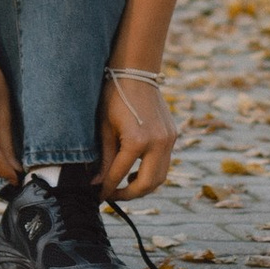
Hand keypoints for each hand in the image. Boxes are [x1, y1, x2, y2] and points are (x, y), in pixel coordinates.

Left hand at [100, 69, 177, 200]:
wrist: (136, 72)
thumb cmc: (114, 96)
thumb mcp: (105, 127)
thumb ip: (104, 157)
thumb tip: (97, 182)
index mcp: (137, 141)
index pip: (119, 174)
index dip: (107, 188)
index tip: (98, 196)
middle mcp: (157, 143)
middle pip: (147, 184)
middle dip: (129, 194)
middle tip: (113, 195)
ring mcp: (168, 140)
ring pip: (160, 177)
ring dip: (143, 186)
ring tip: (125, 184)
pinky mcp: (172, 136)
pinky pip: (164, 163)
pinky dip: (152, 172)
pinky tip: (136, 169)